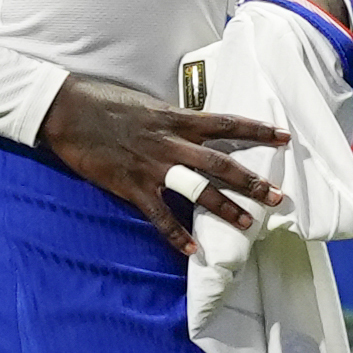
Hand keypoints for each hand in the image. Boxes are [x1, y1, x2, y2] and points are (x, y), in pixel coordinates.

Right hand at [38, 76, 287, 260]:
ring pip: (198, 190)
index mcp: (175, 118)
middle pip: (221, 163)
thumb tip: (194, 127)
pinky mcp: (131, 185)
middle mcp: (170, 142)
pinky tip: (193, 250)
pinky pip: (160, 215)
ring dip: (225, 208)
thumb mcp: (147, 103)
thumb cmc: (105, 101)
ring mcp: (152, 166)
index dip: (257, 130)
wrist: (67, 110)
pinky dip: (176, 235)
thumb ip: (173, 118)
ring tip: (248, 225)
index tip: (284, 137)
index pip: (226, 123)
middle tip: (277, 197)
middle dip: (251, 181)